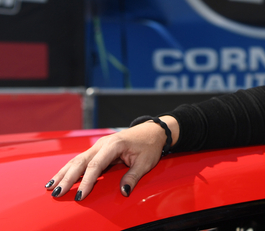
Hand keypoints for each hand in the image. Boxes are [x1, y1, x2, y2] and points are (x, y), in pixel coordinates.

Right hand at [44, 116, 178, 200]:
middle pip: (80, 162)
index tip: (79, 196)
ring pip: (77, 160)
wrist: (153, 130)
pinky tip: (59, 177)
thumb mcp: (146, 162)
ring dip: (63, 173)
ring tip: (50, 186)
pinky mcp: (98, 149)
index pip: (95, 166)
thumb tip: (124, 192)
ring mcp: (98, 145)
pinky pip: (81, 159)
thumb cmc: (149, 145)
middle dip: (67, 178)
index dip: (86, 182)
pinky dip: (69, 168)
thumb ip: (133, 176)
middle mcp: (102, 144)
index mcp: (114, 145)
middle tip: (56, 192)